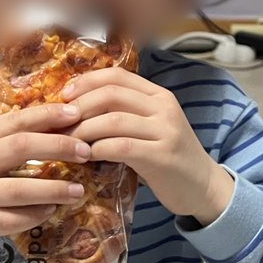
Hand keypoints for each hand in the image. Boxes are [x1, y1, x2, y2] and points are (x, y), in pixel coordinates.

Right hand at [0, 105, 89, 261]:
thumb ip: (4, 139)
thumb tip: (55, 124)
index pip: (15, 121)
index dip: (48, 116)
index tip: (78, 115)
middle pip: (20, 148)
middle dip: (59, 147)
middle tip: (87, 152)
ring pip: (19, 189)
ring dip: (54, 189)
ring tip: (78, 191)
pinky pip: (11, 220)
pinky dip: (35, 215)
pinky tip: (51, 211)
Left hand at [62, 68, 234, 225]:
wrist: (203, 187)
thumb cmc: (169, 158)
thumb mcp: (152, 127)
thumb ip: (125, 114)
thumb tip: (78, 107)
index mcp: (159, 95)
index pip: (117, 75)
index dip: (86, 81)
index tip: (64, 96)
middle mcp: (164, 107)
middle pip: (111, 94)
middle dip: (79, 106)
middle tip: (59, 123)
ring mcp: (165, 131)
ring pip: (113, 120)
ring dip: (83, 131)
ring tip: (67, 143)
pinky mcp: (162, 156)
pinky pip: (121, 147)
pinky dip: (98, 149)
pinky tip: (86, 157)